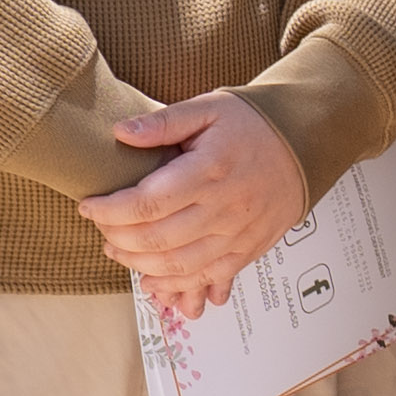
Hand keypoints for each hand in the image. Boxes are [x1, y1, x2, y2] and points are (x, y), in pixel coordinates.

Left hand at [80, 91, 311, 321]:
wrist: (306, 140)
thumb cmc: (253, 123)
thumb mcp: (208, 108)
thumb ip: (163, 122)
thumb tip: (121, 132)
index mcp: (209, 170)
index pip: (146, 203)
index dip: (109, 210)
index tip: (89, 205)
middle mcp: (225, 206)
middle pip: (157, 239)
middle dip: (118, 239)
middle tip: (102, 229)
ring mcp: (239, 231)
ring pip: (181, 266)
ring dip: (141, 267)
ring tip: (120, 253)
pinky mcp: (250, 247)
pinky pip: (212, 277)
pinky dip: (182, 288)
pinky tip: (157, 284)